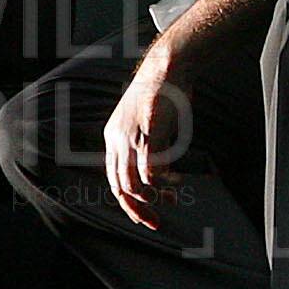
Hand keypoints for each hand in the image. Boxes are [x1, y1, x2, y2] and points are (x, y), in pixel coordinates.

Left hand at [103, 54, 188, 229]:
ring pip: (135, 181)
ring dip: (153, 196)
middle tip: (154, 221)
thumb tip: (157, 165)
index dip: (128, 202)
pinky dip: (164, 180)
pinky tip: (176, 180)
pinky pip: (152, 167)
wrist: (168, 66)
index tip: (144, 214)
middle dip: (138, 209)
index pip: (113, 179)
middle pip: (121, 186)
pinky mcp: (149, 133)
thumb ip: (146, 142)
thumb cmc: (162, 92)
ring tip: (170, 198)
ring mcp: (133, 136)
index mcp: (113, 138)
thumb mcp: (146, 120)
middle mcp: (118, 140)